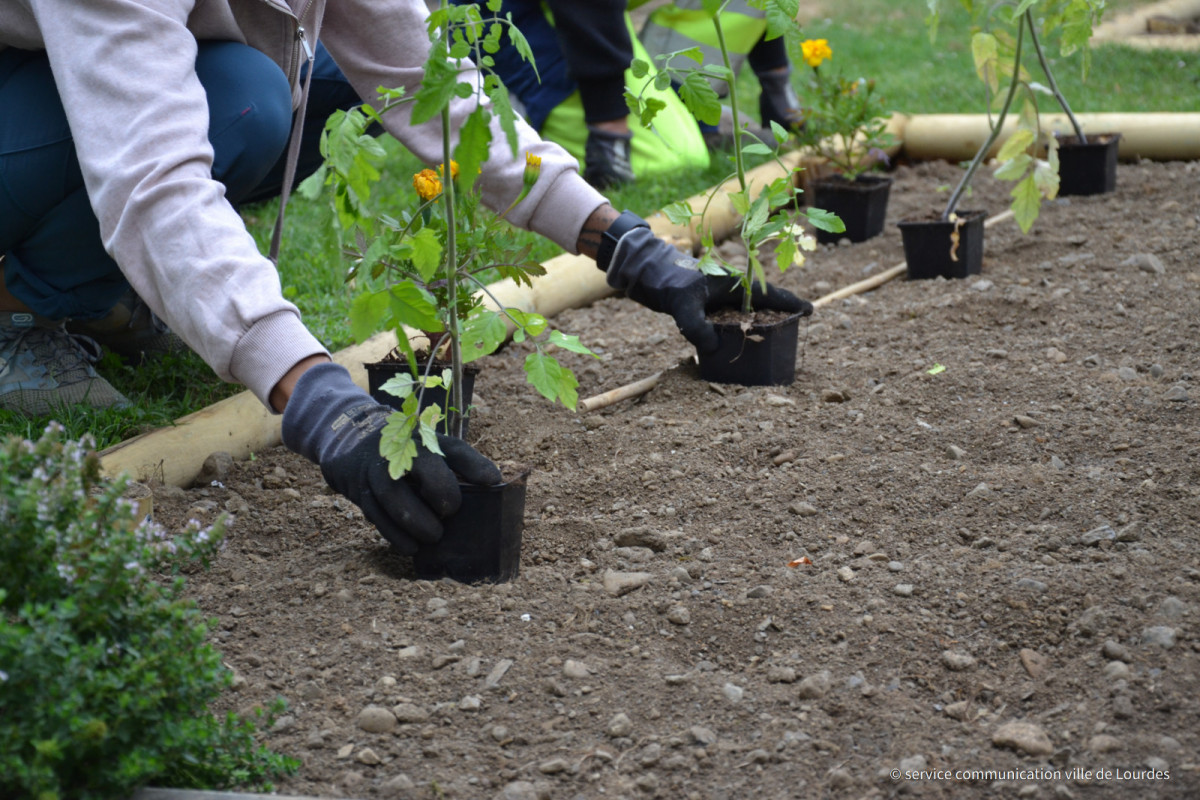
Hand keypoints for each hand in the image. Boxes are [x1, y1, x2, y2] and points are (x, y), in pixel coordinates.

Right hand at [281, 363, 500, 552]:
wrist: (351, 438)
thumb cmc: (406, 451)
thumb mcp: (432, 448)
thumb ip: (461, 463)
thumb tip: (494, 483)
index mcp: (425, 439)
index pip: (454, 448)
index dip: (474, 464)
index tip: (491, 481)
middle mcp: (401, 450)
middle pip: (423, 467)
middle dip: (441, 495)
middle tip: (450, 514)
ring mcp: (377, 470)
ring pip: (394, 496)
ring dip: (416, 522)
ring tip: (434, 537)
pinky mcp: (360, 490)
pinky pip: (376, 515)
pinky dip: (395, 535)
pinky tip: (411, 547)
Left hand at [604, 223, 811, 353]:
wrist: (645, 272)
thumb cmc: (667, 281)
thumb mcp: (683, 306)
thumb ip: (698, 328)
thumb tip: (715, 349)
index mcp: (734, 283)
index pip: (770, 295)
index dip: (792, 303)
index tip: (811, 311)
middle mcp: (730, 291)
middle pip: (762, 307)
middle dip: (778, 318)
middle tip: (794, 331)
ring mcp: (719, 300)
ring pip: (745, 316)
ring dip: (756, 328)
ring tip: (770, 343)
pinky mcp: (707, 308)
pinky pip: (728, 323)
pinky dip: (735, 333)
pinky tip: (736, 346)